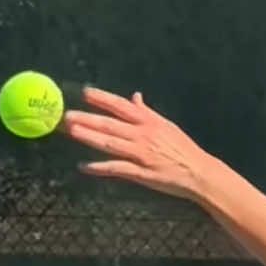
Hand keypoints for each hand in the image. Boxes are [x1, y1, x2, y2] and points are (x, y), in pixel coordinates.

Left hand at [63, 88, 213, 200]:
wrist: (199, 172)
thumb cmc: (182, 148)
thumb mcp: (165, 125)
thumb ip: (146, 112)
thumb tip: (135, 96)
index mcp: (149, 121)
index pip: (122, 106)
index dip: (103, 99)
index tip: (86, 92)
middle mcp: (143, 135)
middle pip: (110, 124)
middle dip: (87, 118)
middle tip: (67, 115)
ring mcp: (141, 154)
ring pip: (110, 143)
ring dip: (89, 137)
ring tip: (71, 132)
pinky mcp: (141, 173)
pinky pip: (117, 168)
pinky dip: (99, 168)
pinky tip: (84, 166)